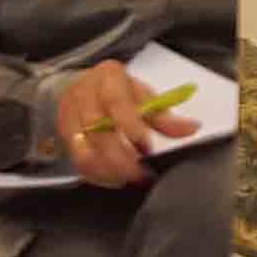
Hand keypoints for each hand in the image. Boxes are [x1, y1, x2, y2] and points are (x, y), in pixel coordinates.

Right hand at [49, 62, 194, 190]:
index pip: (117, 103)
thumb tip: (192, 128)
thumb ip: (164, 116)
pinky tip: (114, 178)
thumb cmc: (118, 92)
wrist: (81, 85)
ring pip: (84, 152)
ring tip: (129, 178)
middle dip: (122, 160)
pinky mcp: (63, 134)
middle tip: (142, 174)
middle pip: (98, 132)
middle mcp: (84, 94)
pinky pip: (77, 162)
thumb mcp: (143, 96)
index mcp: (109, 78)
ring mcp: (69, 114)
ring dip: (109, 172)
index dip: (132, 128)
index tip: (147, 147)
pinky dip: (97, 175)